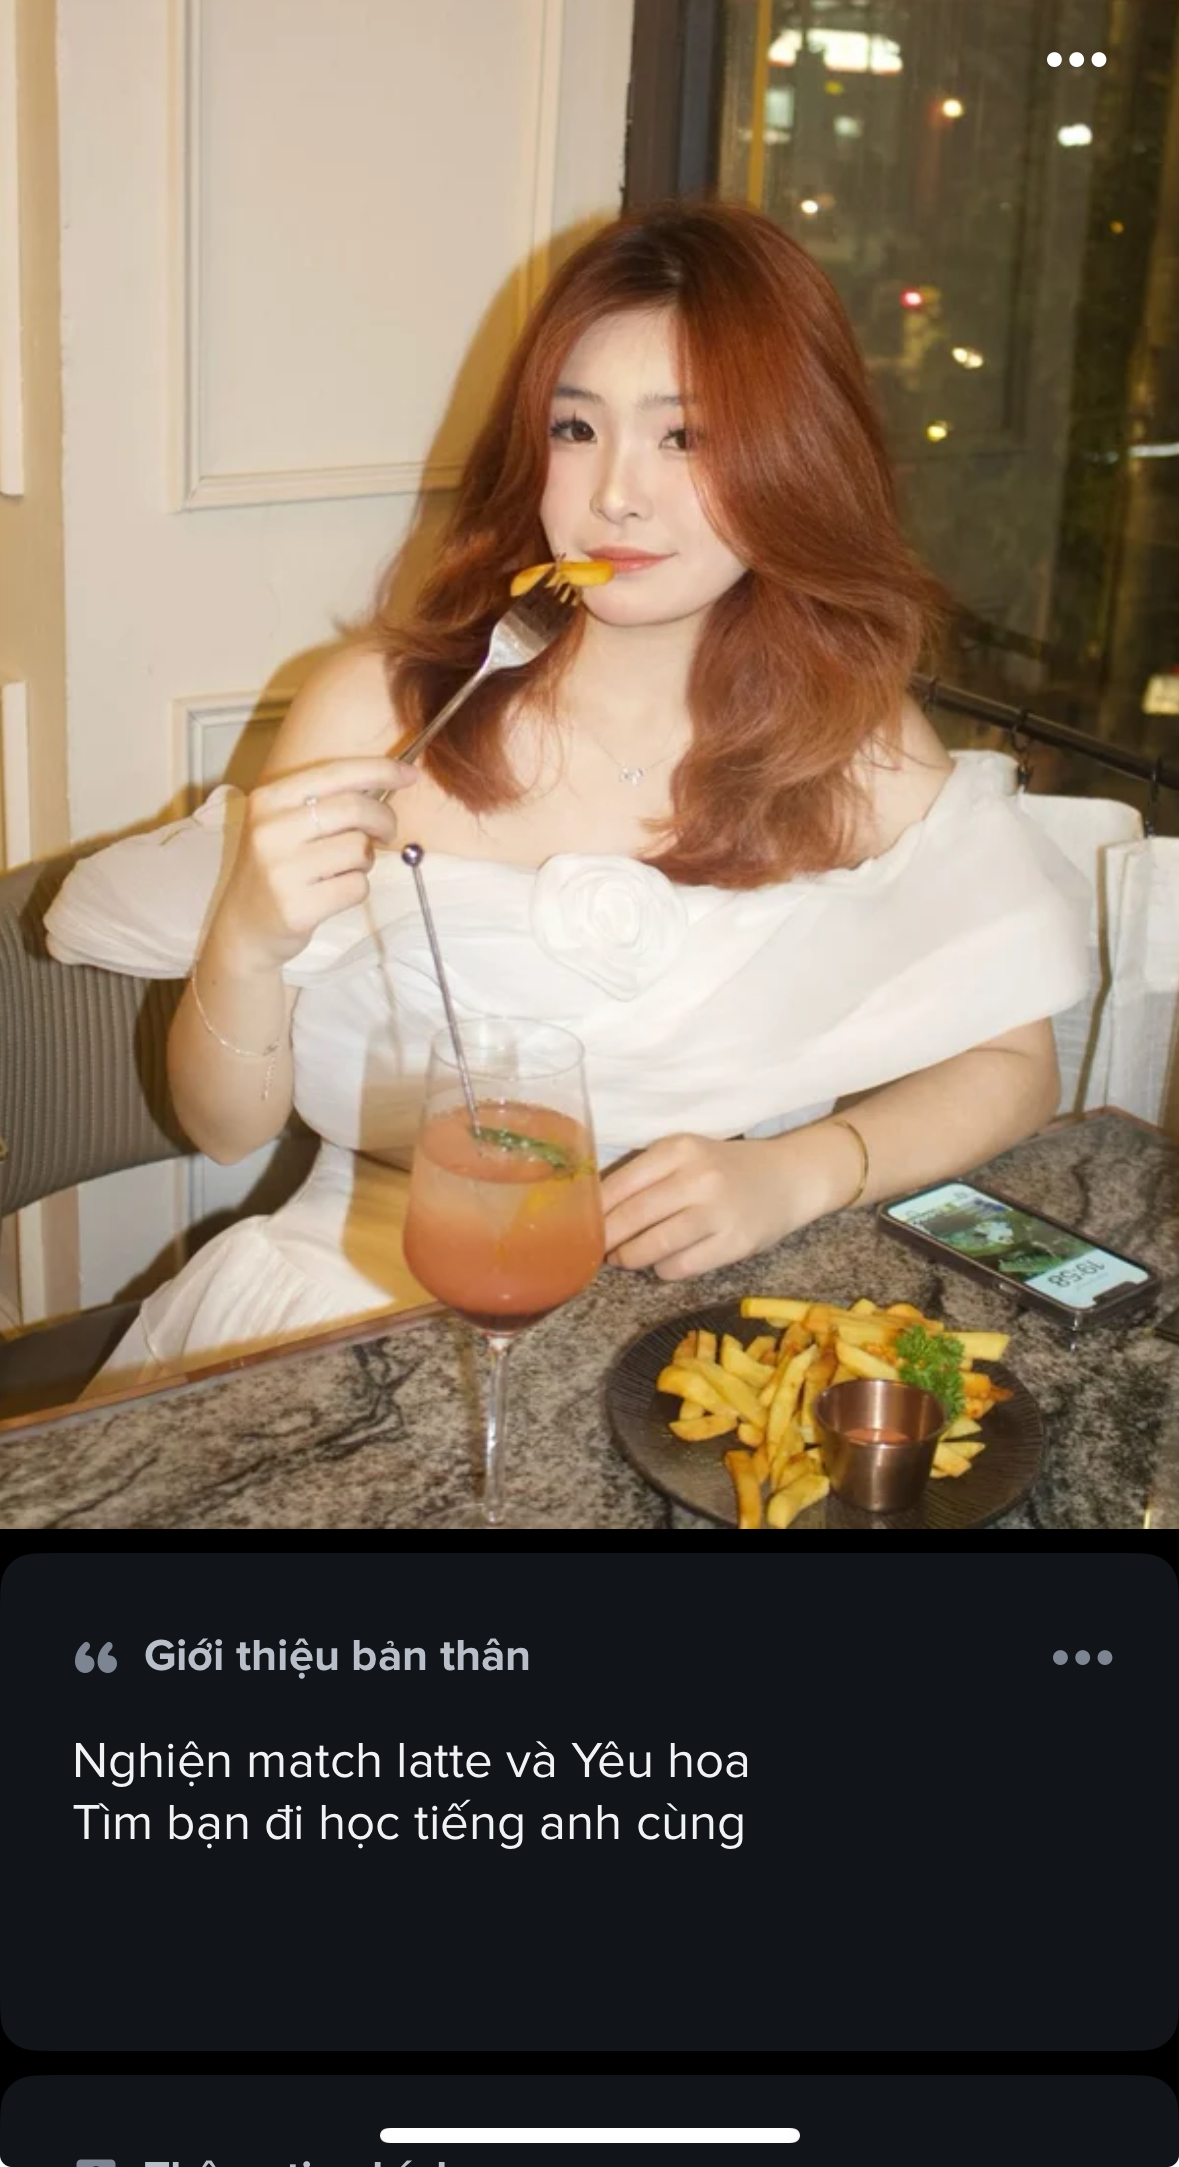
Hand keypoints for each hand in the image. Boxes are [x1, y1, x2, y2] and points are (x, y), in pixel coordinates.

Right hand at [211, 755, 416, 970]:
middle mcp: (270, 830)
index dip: (380, 770)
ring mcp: (282, 871)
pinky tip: (334, 892)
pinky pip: (357, 886)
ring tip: (342, 868)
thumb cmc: (277, 868)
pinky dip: (357, 888)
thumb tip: (392, 775)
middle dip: (384, 820)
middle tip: (386, 833)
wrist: (243, 926)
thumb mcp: (284, 823)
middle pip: (356, 809)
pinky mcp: (297, 907)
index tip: (410, 774)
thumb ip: (327, 800)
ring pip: (360, 850)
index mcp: (268, 800)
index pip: (336, 773)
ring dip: (365, 861)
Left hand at [600, 1134, 801, 1280]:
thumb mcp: (687, 1155)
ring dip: (631, 1258)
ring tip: (625, 1258)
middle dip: (607, 1240)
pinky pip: (681, 1267)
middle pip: (633, 1217)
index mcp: (679, 1149)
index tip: (577, 1226)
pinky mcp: (735, 1244)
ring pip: (654, 1247)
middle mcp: (698, 1177)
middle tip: (595, 1250)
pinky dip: (664, 1269)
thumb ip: (646, 1175)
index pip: (621, 1184)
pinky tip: (664, 1262)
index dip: (594, 1212)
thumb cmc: (726, 1168)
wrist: (790, 1177)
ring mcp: (719, 1212)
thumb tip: (595, 1211)